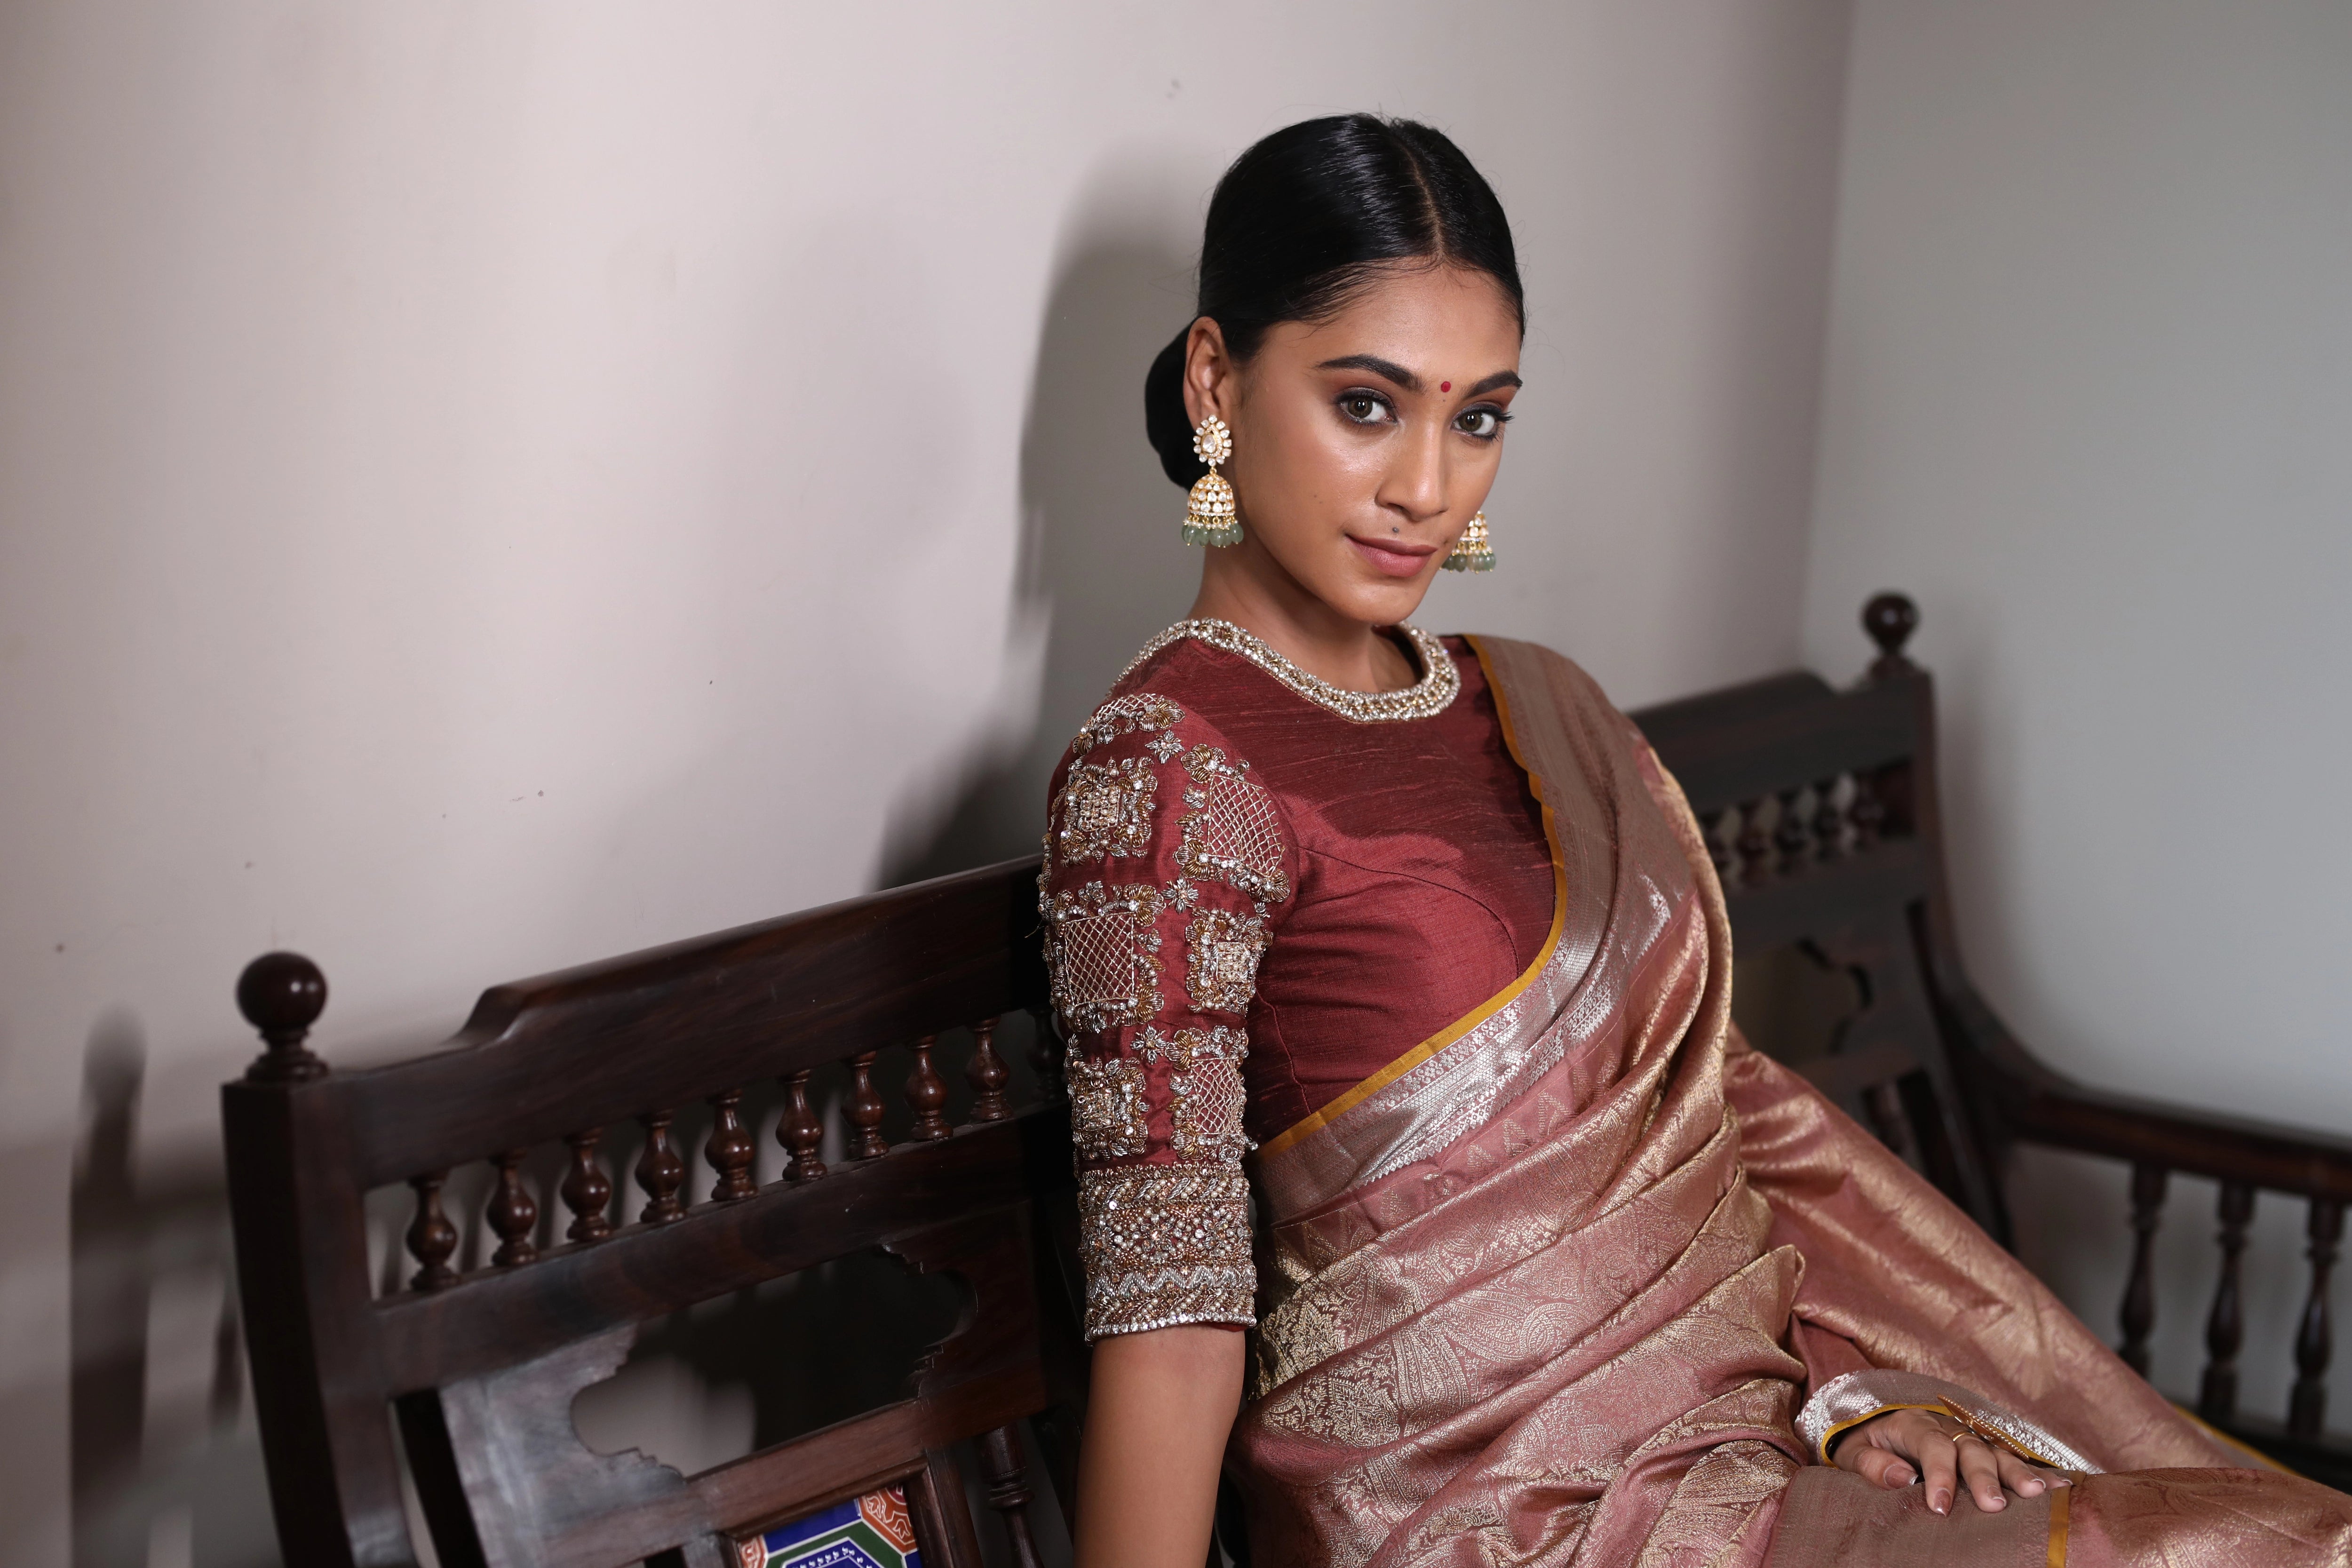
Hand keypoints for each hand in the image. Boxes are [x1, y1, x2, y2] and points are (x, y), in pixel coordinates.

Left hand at [1831, 1408, 2071, 1515]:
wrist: (1870, 1429)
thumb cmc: (1862, 1445)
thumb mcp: (1852, 1452)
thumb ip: (1871, 1464)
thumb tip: (1901, 1477)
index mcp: (1910, 1423)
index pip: (1930, 1444)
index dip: (1938, 1474)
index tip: (1940, 1506)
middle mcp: (1945, 1426)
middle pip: (1968, 1448)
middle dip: (1982, 1477)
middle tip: (1994, 1506)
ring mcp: (1967, 1436)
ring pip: (1995, 1451)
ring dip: (2016, 1472)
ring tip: (2037, 1495)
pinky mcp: (1982, 1449)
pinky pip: (2010, 1458)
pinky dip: (2034, 1471)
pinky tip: (2059, 1487)